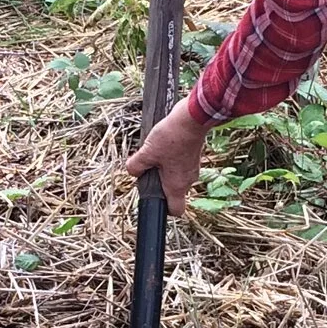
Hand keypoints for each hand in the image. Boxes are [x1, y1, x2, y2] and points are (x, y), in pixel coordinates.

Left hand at [123, 98, 211, 215]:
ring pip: (176, 176)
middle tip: (149, 169)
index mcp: (177, 186)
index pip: (175, 210)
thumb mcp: (147, 152)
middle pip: (173, 191)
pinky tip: (165, 145)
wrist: (192, 118)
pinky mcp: (194, 156)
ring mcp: (192, 168)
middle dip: (159, 183)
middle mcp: (188, 180)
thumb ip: (136, 165)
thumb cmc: (172, 137)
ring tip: (156, 153)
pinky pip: (181, 164)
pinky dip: (173, 158)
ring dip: (165, 168)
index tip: (153, 198)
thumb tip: (132, 171)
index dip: (163, 209)